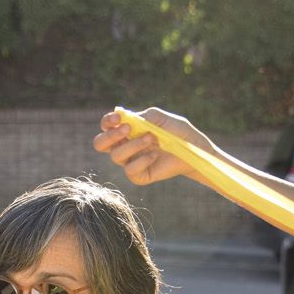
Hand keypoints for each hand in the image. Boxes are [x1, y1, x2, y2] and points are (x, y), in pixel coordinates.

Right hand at [93, 107, 209, 185]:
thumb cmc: (177, 131)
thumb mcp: (161, 118)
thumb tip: (125, 118)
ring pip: (116, 156)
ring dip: (133, 145)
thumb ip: (143, 116)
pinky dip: (142, 160)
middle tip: (128, 129)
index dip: (107, 122)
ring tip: (152, 138)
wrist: (193, 149)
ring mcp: (131, 161)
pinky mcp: (139, 176)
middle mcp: (124, 146)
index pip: (106, 126)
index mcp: (126, 130)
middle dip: (111, 136)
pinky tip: (155, 154)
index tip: (119, 118)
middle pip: (100, 144)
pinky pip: (130, 170)